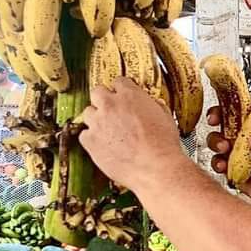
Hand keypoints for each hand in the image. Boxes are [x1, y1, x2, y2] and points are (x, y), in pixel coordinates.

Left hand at [79, 78, 182, 192]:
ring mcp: (98, 123)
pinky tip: (101, 145)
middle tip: (111, 111)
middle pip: (97, 92)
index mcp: (130, 95)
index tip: (122, 97)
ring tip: (106, 130)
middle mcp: (110, 105)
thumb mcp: (166, 118)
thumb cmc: (163, 146)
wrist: (155, 168)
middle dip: (103, 100)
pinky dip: (91, 139)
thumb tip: (153, 106)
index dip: (121, 90)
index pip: (119, 82)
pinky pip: (84, 136)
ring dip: (96, 119)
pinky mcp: (90, 142)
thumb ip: (155, 107)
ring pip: (88, 113)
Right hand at [207, 107, 250, 214]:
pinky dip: (217, 162)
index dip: (232, 102)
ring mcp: (236, 151)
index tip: (226, 105)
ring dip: (216, 141)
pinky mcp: (230, 167)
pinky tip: (225, 165)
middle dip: (216, 118)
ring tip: (224, 148)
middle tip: (215, 122)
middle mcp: (245, 136)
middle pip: (225, 119)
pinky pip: (217, 161)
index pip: (244, 106)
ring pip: (217, 139)